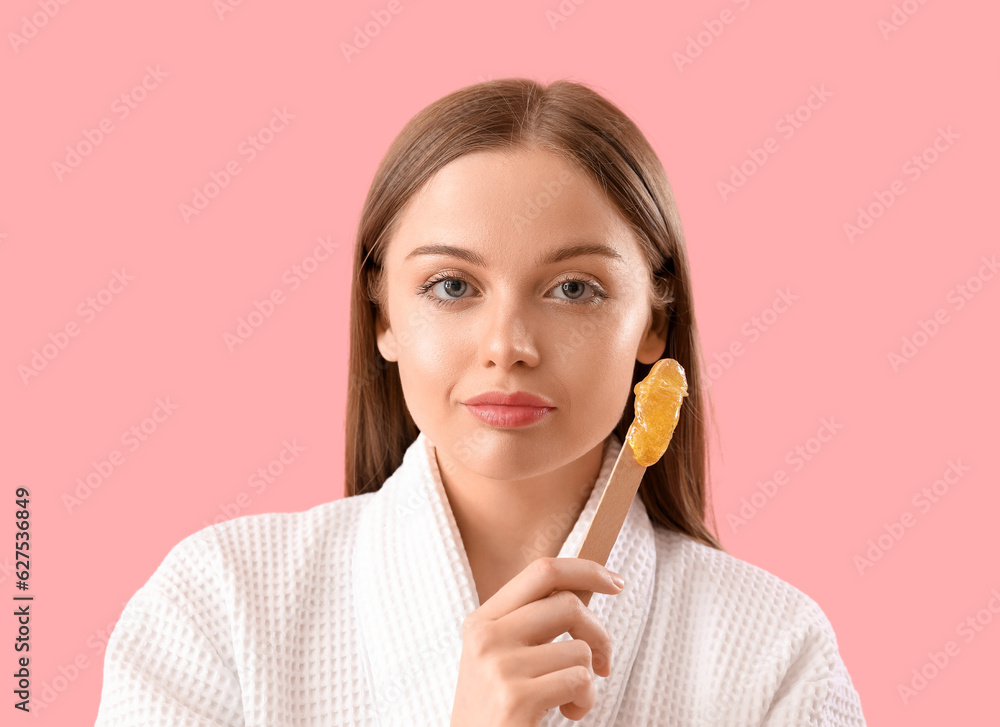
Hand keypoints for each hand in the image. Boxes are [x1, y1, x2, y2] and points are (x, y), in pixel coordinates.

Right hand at [450, 556, 624, 725]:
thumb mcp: (500, 657)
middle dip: (600, 633)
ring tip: (570, 699)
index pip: (541, 572)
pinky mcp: (517, 698)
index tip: (615, 582)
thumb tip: (584, 589)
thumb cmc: (497, 711)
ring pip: (579, 649)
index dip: (585, 570)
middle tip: (604, 661)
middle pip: (567, 604)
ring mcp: (500, 667)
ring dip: (589, 679)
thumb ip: (530, 624)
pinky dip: (585, 701)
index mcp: (481, 621)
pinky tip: (568, 712)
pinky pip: (579, 681)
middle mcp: (486, 637)